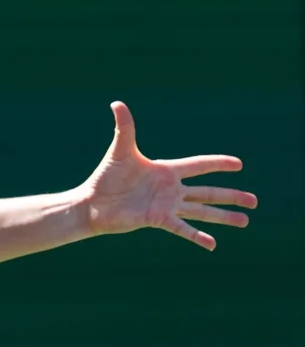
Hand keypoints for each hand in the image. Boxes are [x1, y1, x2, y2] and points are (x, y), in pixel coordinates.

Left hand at [81, 102, 256, 250]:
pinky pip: (182, 228)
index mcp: (165, 170)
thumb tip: (117, 102)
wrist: (91, 203)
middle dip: (231, 195)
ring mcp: (166, 205)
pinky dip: (197, 236)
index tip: (239, 164)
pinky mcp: (157, 220)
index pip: (198, 165)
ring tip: (245, 221)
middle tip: (254, 200)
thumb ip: (125, 127)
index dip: (218, 163)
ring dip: (223, 216)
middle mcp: (170, 189)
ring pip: (201, 211)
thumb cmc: (105, 177)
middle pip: (207, 191)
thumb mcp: (120, 150)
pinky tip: (213, 244)